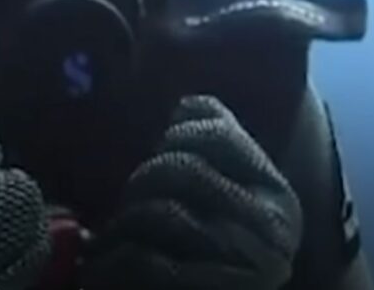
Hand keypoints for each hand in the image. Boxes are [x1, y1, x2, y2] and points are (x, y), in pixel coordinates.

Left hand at [79, 95, 302, 289]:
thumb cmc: (212, 266)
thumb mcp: (229, 203)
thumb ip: (217, 148)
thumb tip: (187, 103)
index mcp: (276, 199)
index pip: (212, 132)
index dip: (175, 136)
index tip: (163, 154)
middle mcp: (269, 233)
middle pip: (176, 169)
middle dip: (140, 184)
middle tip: (128, 209)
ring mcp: (240, 270)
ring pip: (156, 210)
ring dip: (120, 224)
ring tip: (110, 240)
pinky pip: (140, 259)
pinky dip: (108, 260)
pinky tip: (98, 265)